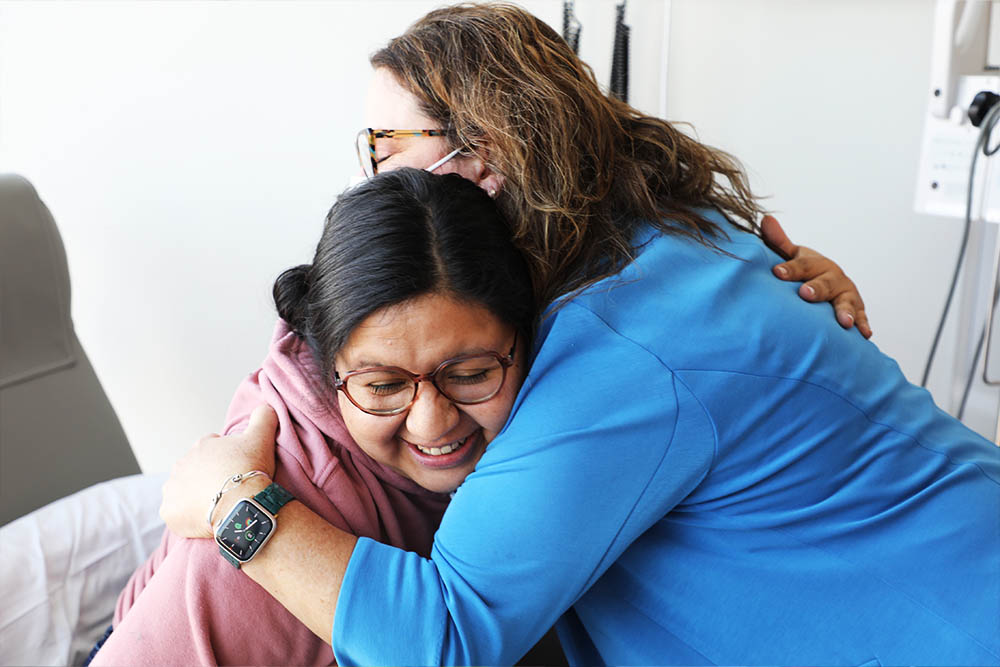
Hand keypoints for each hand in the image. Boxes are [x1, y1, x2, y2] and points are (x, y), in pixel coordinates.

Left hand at [160, 405, 278, 537]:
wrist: (239, 502)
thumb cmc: (249, 469)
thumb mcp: (261, 437)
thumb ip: (263, 417)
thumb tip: (266, 406)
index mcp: (201, 446)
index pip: (211, 449)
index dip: (225, 459)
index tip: (237, 468)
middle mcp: (181, 464)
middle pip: (194, 470)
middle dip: (207, 477)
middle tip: (227, 489)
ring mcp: (173, 488)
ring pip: (182, 491)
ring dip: (194, 496)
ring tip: (215, 506)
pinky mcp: (169, 511)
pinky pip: (175, 514)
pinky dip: (185, 516)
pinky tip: (202, 520)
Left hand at [761, 215, 871, 338]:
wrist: (826, 283)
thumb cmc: (805, 271)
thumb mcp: (793, 256)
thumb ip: (779, 242)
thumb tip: (765, 219)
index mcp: (817, 264)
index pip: (803, 264)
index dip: (790, 268)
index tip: (777, 272)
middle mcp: (834, 277)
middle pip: (826, 283)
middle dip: (817, 289)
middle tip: (805, 294)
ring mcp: (846, 294)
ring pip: (847, 302)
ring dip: (846, 311)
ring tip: (843, 322)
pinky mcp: (857, 310)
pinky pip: (862, 318)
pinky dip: (863, 325)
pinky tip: (865, 334)